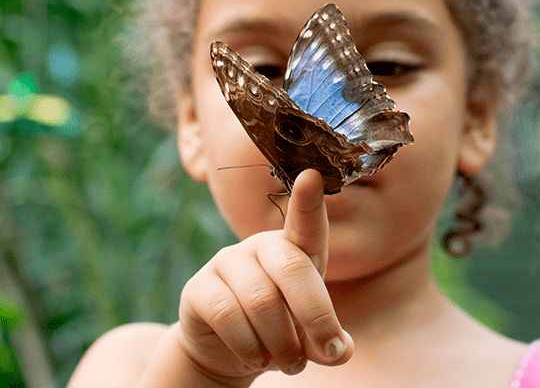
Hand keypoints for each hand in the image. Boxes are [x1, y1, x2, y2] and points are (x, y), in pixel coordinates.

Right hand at [174, 169, 352, 383]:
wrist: (225, 349)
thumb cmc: (277, 330)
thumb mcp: (307, 335)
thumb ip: (327, 340)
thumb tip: (341, 349)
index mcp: (293, 249)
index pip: (305, 222)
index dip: (309, 200)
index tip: (312, 176)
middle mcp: (260, 246)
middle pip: (292, 269)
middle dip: (315, 317)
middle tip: (322, 353)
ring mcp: (227, 262)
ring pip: (262, 301)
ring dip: (281, 344)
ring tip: (287, 363)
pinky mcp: (199, 287)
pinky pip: (228, 315)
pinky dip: (249, 347)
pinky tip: (255, 358)